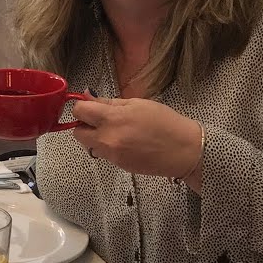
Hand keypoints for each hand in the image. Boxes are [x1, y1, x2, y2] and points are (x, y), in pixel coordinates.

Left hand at [70, 97, 202, 181]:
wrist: (185, 150)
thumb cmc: (166, 122)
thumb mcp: (137, 104)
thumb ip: (109, 102)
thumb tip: (87, 96)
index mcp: (113, 118)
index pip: (79, 111)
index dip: (82, 107)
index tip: (89, 106)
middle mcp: (107, 138)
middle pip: (77, 132)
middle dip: (85, 125)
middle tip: (101, 120)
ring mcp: (112, 154)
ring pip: (89, 145)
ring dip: (95, 137)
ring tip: (117, 132)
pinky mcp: (118, 165)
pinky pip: (103, 154)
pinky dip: (108, 147)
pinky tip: (126, 143)